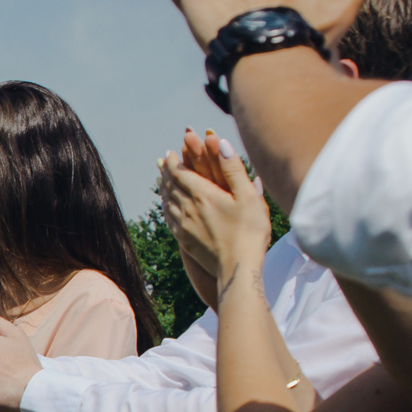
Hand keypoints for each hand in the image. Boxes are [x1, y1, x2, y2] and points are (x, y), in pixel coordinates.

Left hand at [158, 131, 269, 296]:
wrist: (237, 269)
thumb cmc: (249, 232)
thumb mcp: (248, 196)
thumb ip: (233, 168)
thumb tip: (220, 141)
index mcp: (202, 194)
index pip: (180, 172)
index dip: (174, 161)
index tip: (169, 153)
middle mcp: (188, 209)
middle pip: (170, 185)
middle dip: (166, 172)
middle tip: (162, 163)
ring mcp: (183, 226)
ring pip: (167, 202)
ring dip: (163, 189)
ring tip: (162, 181)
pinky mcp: (184, 241)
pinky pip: (169, 219)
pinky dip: (166, 207)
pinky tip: (168, 207)